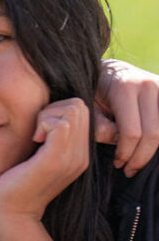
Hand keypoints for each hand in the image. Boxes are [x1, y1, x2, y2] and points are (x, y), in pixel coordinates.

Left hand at [0, 99, 89, 222]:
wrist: (11, 212)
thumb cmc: (16, 181)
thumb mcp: (37, 155)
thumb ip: (47, 137)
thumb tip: (42, 111)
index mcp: (78, 153)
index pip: (81, 110)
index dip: (57, 109)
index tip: (39, 129)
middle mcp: (80, 155)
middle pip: (79, 106)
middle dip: (53, 108)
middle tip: (36, 129)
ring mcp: (71, 158)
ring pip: (73, 110)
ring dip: (48, 115)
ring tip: (36, 135)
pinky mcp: (55, 160)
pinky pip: (61, 124)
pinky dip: (44, 123)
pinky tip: (34, 140)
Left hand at [95, 59, 158, 175]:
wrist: (108, 70)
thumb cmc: (94, 90)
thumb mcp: (88, 107)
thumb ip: (100, 126)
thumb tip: (118, 143)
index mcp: (125, 87)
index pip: (132, 132)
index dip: (125, 152)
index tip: (118, 164)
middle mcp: (148, 85)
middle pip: (153, 134)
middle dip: (141, 157)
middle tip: (129, 170)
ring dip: (153, 151)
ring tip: (137, 163)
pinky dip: (157, 140)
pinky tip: (146, 150)